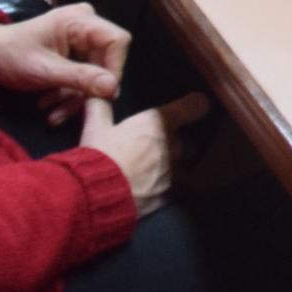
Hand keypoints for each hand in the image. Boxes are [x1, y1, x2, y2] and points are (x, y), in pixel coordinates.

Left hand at [0, 3, 130, 126]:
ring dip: (74, 96)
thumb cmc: (10, 57)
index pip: (117, 41)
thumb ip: (80, 78)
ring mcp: (80, 39)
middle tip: (66, 111)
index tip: (100, 95)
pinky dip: (68, 92)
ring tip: (50, 111)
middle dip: (86, 89)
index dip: (114, 69)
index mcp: (80, 20)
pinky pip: (83, 74)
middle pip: (106, 61)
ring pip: (94, 72)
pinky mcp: (74, 52)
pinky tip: (50, 105)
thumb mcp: (44, 71)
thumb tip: (113, 88)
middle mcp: (85, 24)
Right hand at [81, 91, 210, 218]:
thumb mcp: (95, 127)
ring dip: (173, 166)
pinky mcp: (172, 195)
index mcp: (161, 122)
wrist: (97, 197)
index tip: (189, 108)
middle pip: (188, 139)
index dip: (194, 106)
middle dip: (175, 143)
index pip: (197, 105)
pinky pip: (178, 187)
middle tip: (155, 147)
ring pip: (184, 164)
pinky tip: (153, 190)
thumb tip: (96, 94)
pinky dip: (169, 188)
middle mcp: (175, 144)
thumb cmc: (99, 156)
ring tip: (152, 172)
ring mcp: (176, 171)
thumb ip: (100, 106)